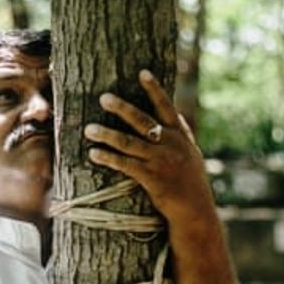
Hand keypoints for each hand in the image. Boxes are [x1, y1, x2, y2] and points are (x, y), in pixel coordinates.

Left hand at [84, 70, 214, 226]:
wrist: (195, 211)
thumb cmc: (191, 182)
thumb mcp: (191, 154)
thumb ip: (182, 135)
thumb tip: (177, 116)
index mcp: (180, 135)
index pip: (166, 106)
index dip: (154, 89)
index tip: (142, 72)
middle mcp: (170, 144)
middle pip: (142, 121)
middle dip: (122, 108)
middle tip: (103, 97)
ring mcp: (160, 161)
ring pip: (129, 143)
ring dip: (107, 134)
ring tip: (88, 129)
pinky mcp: (151, 178)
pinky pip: (125, 165)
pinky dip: (109, 158)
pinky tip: (94, 154)